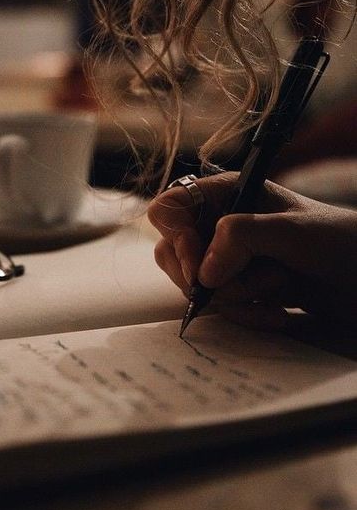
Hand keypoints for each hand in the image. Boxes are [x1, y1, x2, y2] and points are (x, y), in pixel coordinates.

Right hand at [148, 172, 356, 329]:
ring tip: (278, 287)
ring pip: (193, 285)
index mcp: (225, 195)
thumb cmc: (339, 241)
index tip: (199, 266)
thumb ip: (242, 237)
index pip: (168, 209)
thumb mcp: (291, 230)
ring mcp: (226, 258)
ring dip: (236, 296)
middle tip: (247, 282)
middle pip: (171, 253)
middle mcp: (217, 225)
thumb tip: (203, 274)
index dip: (176, 238)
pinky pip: (217, 306)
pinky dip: (246, 314)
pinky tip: (276, 311)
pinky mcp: (237, 287)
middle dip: (208, 276)